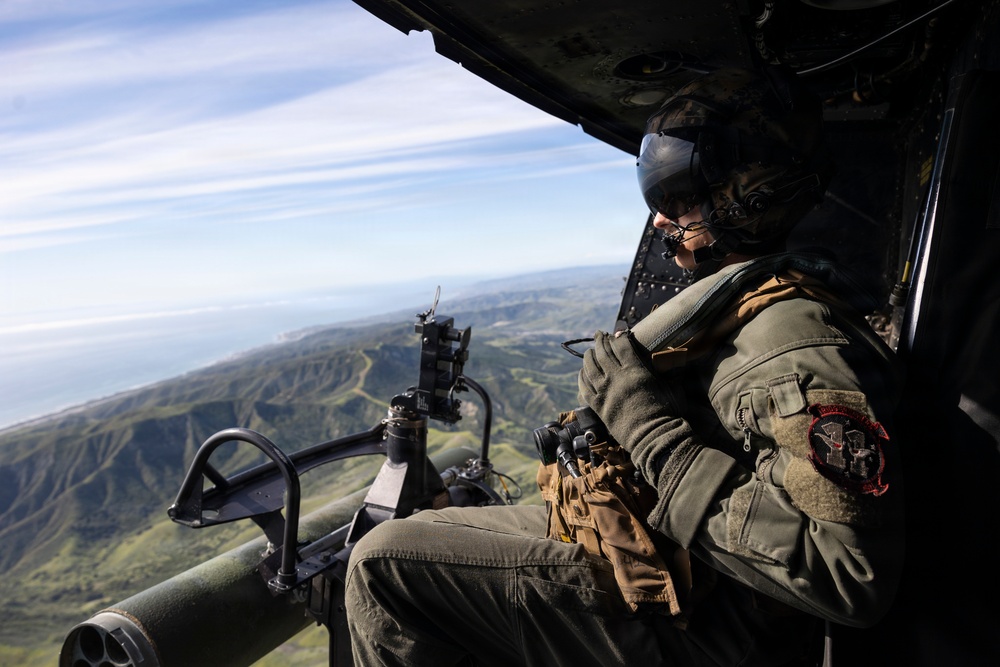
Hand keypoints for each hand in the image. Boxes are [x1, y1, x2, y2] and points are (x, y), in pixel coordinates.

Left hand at [578, 330, 679, 454]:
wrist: (654, 437)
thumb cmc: (667, 413)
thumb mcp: (671, 387)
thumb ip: (666, 371)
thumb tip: (670, 359)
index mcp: (635, 371)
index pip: (622, 346)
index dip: (619, 337)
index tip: (619, 333)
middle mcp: (616, 378)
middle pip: (603, 352)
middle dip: (601, 340)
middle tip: (600, 335)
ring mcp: (605, 392)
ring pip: (590, 367)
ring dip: (589, 356)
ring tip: (590, 351)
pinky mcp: (598, 406)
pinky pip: (584, 388)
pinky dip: (582, 377)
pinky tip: (582, 372)